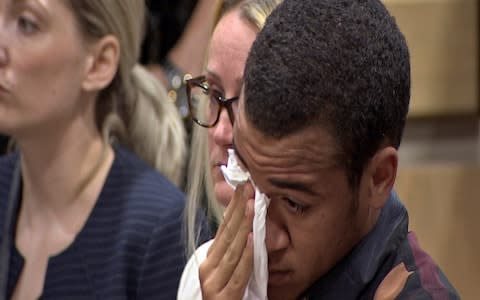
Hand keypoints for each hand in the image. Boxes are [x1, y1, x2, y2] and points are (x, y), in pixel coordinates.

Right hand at [199, 183, 254, 299]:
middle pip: (226, 234)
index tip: (242, 187)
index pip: (222, 228)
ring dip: (244, 225)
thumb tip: (248, 229)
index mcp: (209, 260)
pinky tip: (254, 238)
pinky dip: (247, 254)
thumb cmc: (225, 298)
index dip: (232, 207)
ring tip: (251, 205)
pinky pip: (239, 272)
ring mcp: (213, 283)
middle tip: (248, 187)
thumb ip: (234, 254)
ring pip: (232, 249)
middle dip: (238, 209)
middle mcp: (207, 269)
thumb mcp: (227, 272)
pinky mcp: (224, 298)